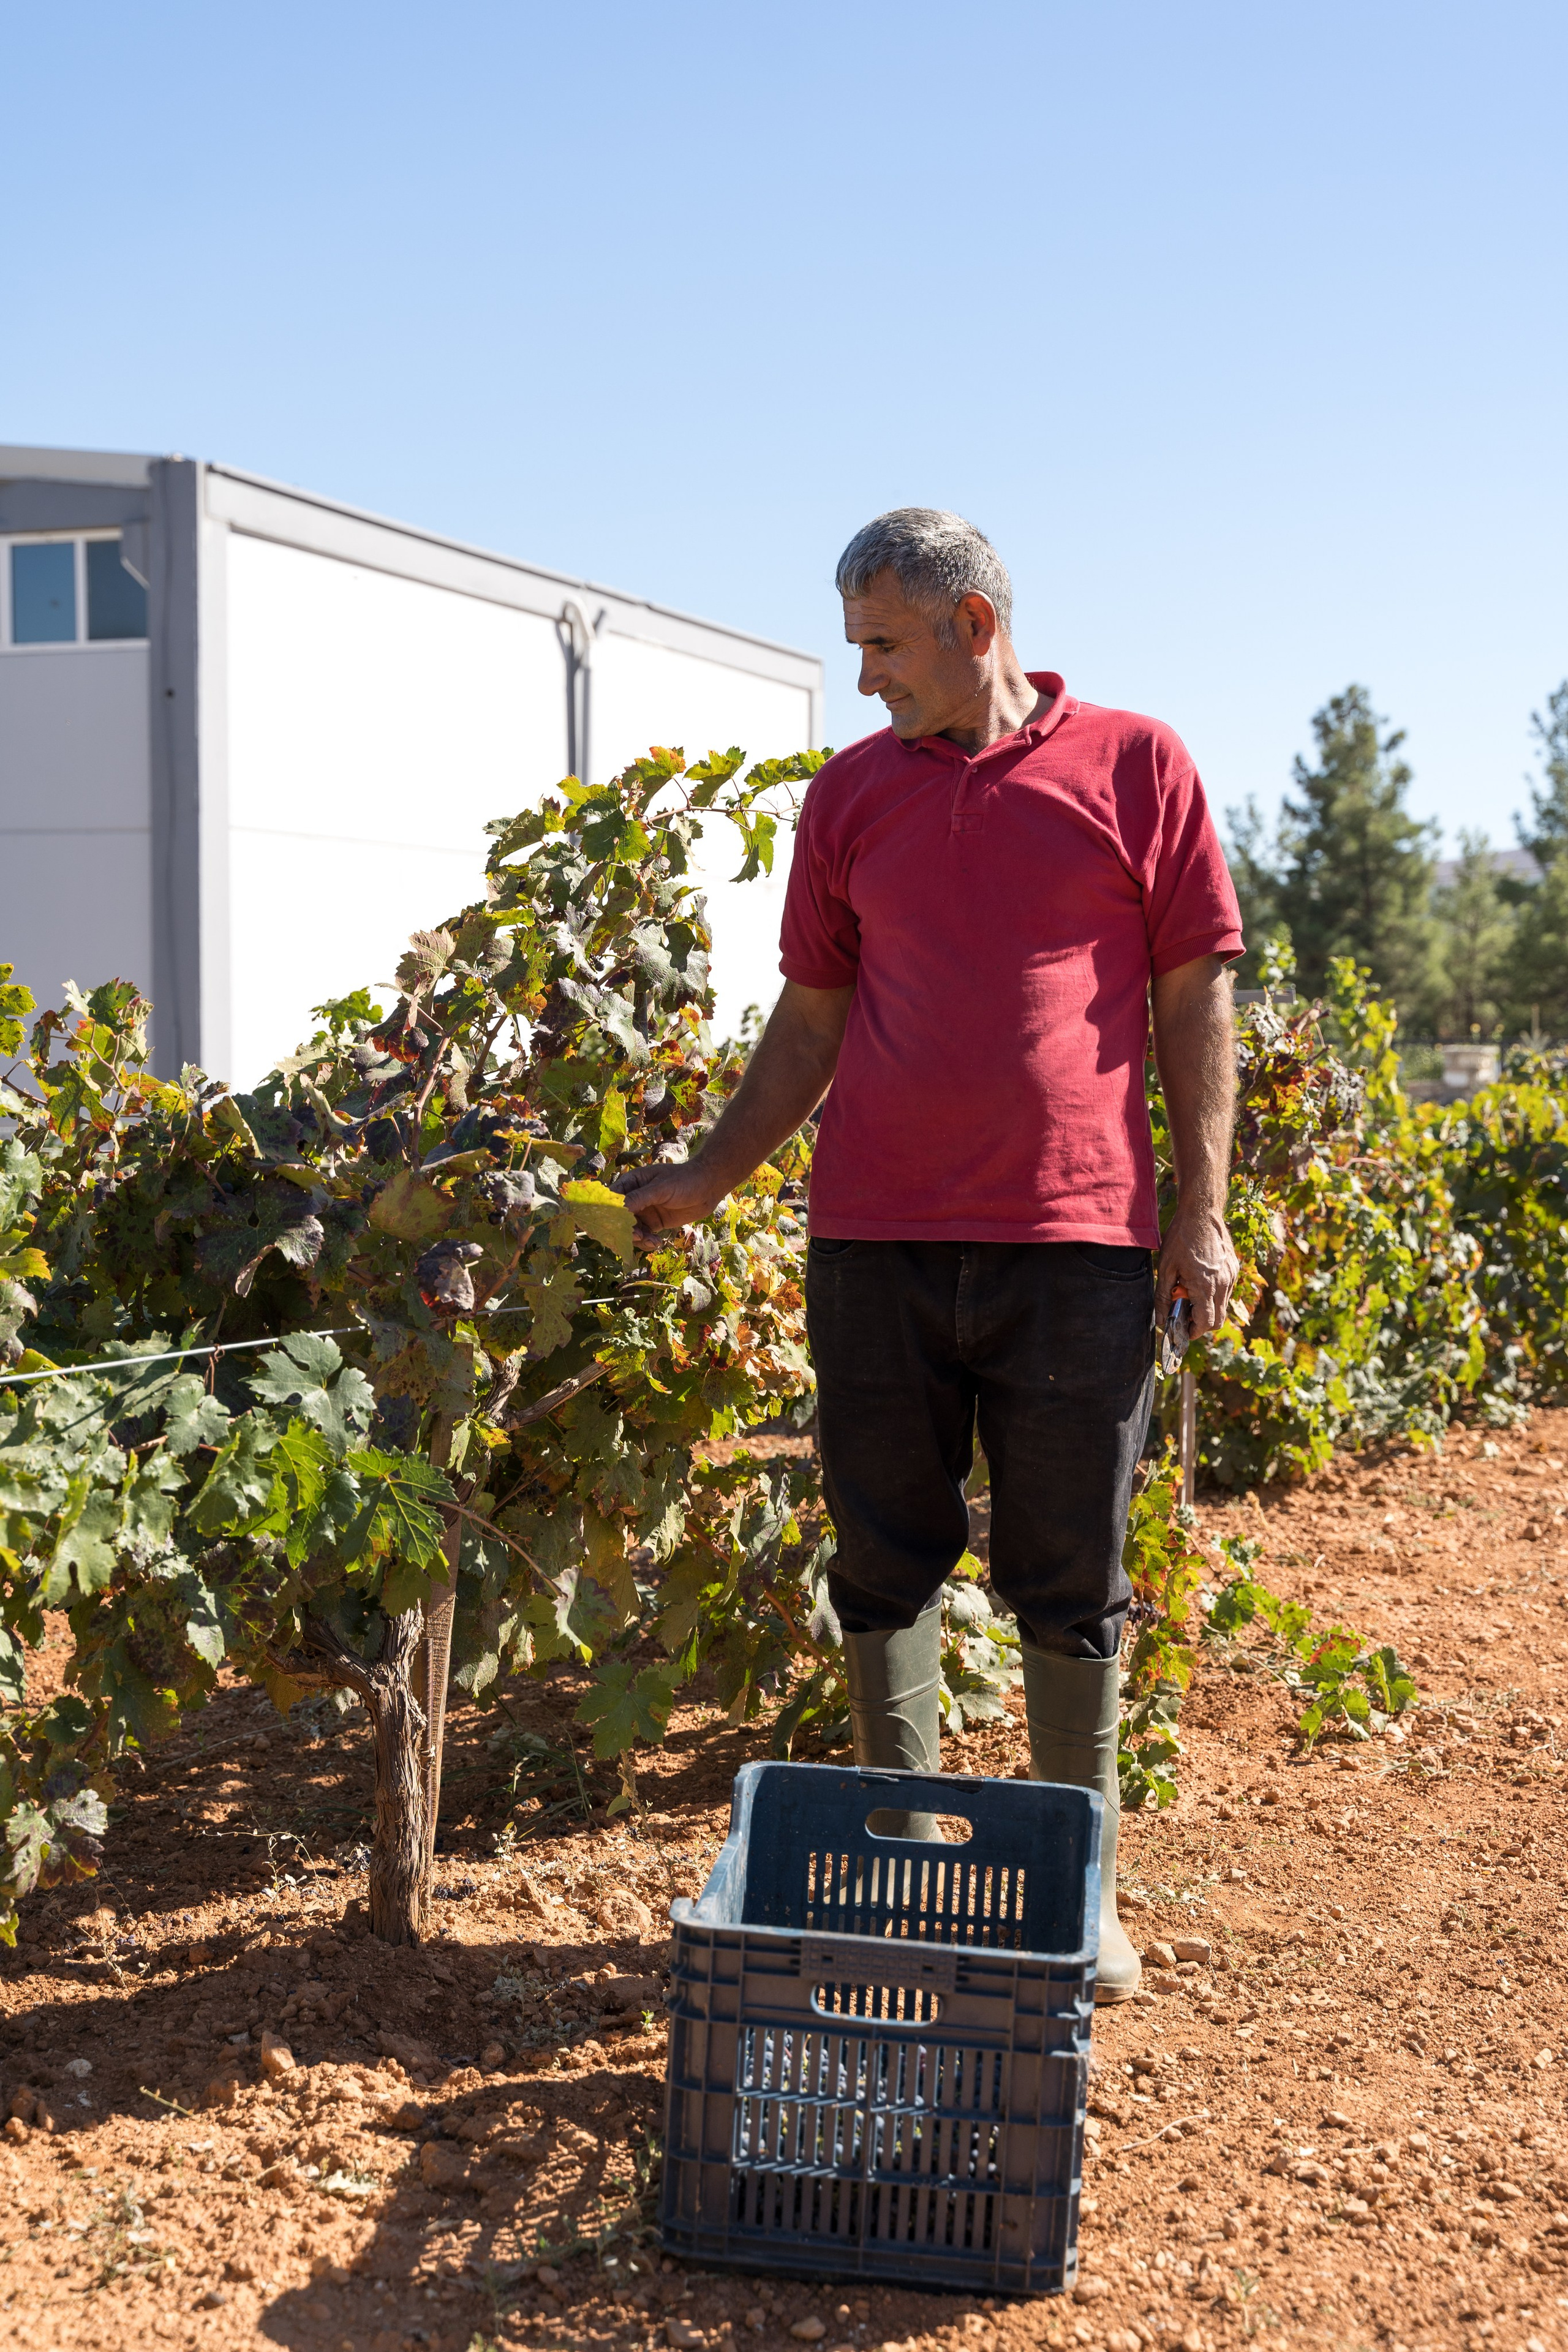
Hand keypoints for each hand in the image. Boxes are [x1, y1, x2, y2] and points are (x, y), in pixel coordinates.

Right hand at [613, 1157, 725, 1240]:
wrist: (709, 1187)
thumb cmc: (684, 1180)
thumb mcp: (661, 1188)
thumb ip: (639, 1198)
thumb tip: (618, 1208)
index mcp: (632, 1182)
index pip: (613, 1198)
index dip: (608, 1211)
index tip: (610, 1224)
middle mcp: (635, 1197)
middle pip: (620, 1217)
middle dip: (625, 1229)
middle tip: (636, 1236)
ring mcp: (645, 1211)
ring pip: (631, 1229)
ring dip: (638, 1238)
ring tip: (651, 1241)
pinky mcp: (655, 1223)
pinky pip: (644, 1236)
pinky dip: (647, 1242)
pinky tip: (657, 1243)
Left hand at [1155, 1200, 1238, 1337]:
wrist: (1202, 1212)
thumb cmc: (1180, 1238)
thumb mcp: (1166, 1268)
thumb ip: (1163, 1297)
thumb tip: (1161, 1321)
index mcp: (1206, 1286)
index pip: (1206, 1323)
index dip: (1193, 1332)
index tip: (1181, 1330)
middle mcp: (1223, 1284)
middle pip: (1218, 1320)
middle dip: (1201, 1324)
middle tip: (1184, 1314)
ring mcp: (1231, 1276)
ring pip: (1223, 1306)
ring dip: (1207, 1308)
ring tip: (1188, 1292)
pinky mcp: (1234, 1269)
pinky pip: (1226, 1291)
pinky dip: (1213, 1294)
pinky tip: (1198, 1280)